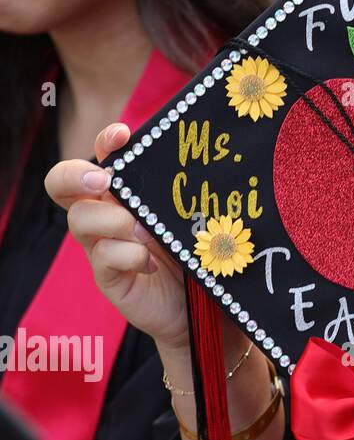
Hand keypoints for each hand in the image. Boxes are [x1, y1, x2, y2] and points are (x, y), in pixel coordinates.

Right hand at [44, 122, 189, 351]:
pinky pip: (103, 258)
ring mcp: (101, 245)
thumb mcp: (191, 215)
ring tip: (146, 232)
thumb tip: (205, 154)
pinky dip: (128, 256)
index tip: (124, 135)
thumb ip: (185, 191)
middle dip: (76, 175)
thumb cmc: (196, 249)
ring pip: (80, 219)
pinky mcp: (108, 276)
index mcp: (124, 191)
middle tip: (106, 181)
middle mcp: (105, 213)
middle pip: (62, 183)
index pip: (101, 156)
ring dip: (114, 220)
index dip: (105, 142)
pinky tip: (152, 263)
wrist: (202, 304)